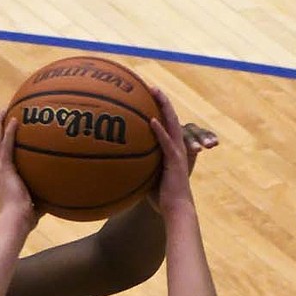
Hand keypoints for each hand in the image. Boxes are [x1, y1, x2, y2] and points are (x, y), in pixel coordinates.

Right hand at [0, 109, 39, 228]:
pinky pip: (6, 146)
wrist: (15, 222)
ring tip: (2, 110)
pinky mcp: (3, 169)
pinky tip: (14, 120)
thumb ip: (45, 196)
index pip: (2, 156)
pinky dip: (9, 133)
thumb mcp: (36, 203)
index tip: (7, 131)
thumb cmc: (26, 218)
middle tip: (2, 113)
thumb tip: (60, 195)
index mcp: (3, 178)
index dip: (3, 142)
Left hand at [148, 89, 216, 213]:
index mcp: (172, 149)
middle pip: (171, 117)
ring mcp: (177, 153)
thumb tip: (118, 163)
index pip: (167, 124)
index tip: (148, 96)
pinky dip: (160, 131)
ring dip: (163, 107)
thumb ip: (138, 166)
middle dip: (162, 100)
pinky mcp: (175, 162)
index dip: (160, 108)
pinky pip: (166, 143)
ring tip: (154, 92)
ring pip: (172, 124)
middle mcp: (177, 147)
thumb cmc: (161, 198)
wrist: (176, 210)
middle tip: (151, 86)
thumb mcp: (147, 177)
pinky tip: (152, 120)